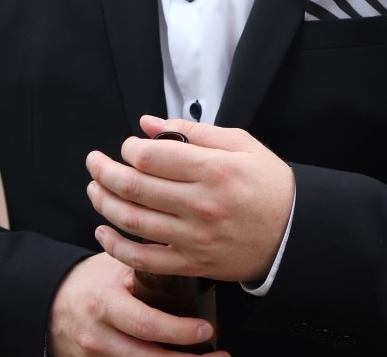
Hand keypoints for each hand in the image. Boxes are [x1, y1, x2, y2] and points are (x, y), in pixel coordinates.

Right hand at [47, 252, 224, 355]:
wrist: (50, 303)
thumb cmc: (89, 281)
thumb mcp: (112, 268)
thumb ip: (143, 265)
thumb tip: (183, 252)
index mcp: (105, 305)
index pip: (145, 323)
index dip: (178, 331)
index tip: (206, 329)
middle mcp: (100, 337)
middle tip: (220, 355)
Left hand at [87, 115, 294, 283]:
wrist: (293, 233)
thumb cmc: (268, 182)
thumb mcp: (240, 143)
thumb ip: (193, 131)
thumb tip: (149, 123)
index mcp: (213, 169)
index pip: (152, 157)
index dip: (129, 149)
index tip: (127, 146)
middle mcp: (200, 205)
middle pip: (135, 188)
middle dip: (105, 172)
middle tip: (93, 162)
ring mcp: (194, 239)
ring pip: (134, 222)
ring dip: (105, 204)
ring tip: (94, 189)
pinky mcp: (192, 264)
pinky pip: (145, 260)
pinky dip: (117, 248)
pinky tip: (103, 233)